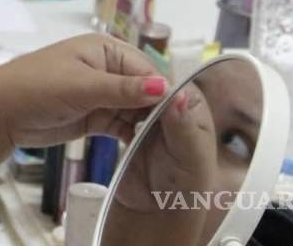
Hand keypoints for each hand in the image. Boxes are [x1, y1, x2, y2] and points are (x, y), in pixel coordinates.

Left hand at [0, 34, 168, 146]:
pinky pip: (122, 124)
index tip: (182, 115)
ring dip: (147, 125)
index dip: (163, 91)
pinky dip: (132, 135)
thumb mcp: (83, 87)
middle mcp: (107, 69)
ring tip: (164, 145)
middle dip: (158, 110)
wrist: (0, 113)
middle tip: (176, 135)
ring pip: (135, 110)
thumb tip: (164, 86)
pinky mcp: (95, 116)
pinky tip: (145, 148)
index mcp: (105, 49)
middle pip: (145, 90)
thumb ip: (123, 90)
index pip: (146, 69)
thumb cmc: (36, 87)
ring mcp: (101, 94)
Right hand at [115, 86, 216, 212]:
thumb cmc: (184, 187)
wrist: (156, 215)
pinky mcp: (127, 129)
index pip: (172, 82)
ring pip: (131, 97)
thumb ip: (182, 126)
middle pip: (148, 86)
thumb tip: (176, 94)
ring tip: (104, 96)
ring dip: (118, 96)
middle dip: (132, 86)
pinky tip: (100, 109)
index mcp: (192, 108)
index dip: (153, 79)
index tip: (132, 78)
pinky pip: (116, 112)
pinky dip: (109, 110)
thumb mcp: (190, 155)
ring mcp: (147, 119)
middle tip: (112, 85)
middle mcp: (170, 109)